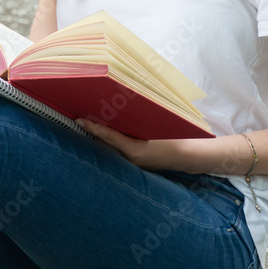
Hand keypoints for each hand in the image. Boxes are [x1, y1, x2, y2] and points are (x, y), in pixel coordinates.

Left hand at [75, 119, 199, 170]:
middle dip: (93, 131)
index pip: (110, 136)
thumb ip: (140, 118)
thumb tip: (123, 105)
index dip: (94, 127)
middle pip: (105, 143)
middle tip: (79, 118)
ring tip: (87, 123)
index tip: (80, 120)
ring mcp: (133, 163)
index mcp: (135, 150)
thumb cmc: (174, 138)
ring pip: (110, 148)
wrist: (188, 157)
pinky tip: (105, 133)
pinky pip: (118, 152)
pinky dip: (110, 142)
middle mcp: (131, 159)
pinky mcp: (135, 163)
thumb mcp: (157, 125)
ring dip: (100, 137)